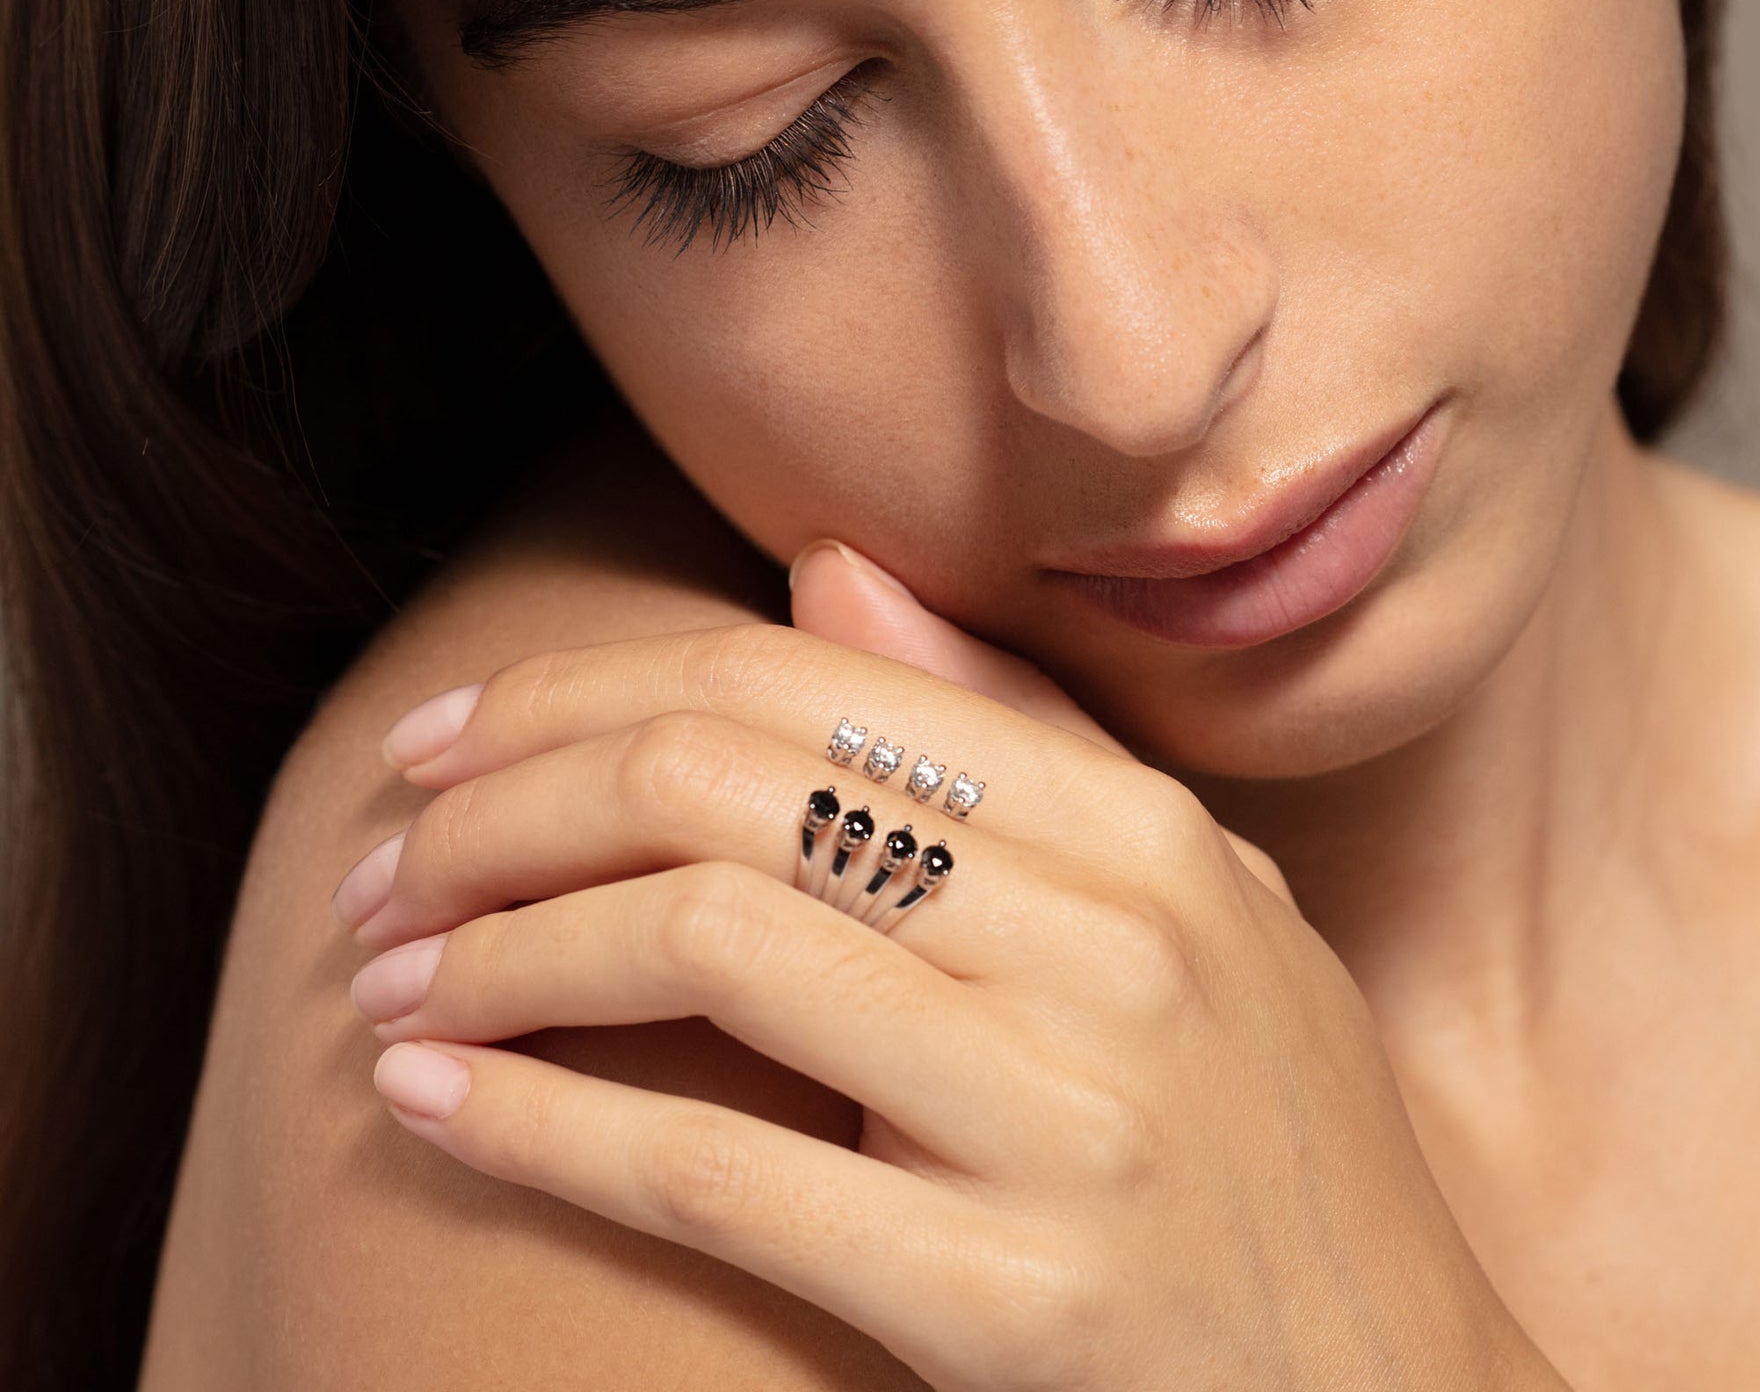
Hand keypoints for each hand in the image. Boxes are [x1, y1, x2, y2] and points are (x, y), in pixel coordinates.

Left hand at [330, 544, 1560, 1391]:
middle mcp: (1110, 933)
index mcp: (1133, 824)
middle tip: (386, 862)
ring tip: (385, 978)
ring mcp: (1067, 1112)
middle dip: (504, 806)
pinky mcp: (1014, 1298)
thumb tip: (827, 573)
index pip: (789, 680)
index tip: (444, 740)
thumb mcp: (1187, 896)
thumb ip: (1012, 728)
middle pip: (720, 784)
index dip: (577, 692)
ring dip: (496, 948)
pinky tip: (432, 1102)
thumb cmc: (1264, 1134)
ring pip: (703, 938)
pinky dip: (539, 1120)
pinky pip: (719, 1172)